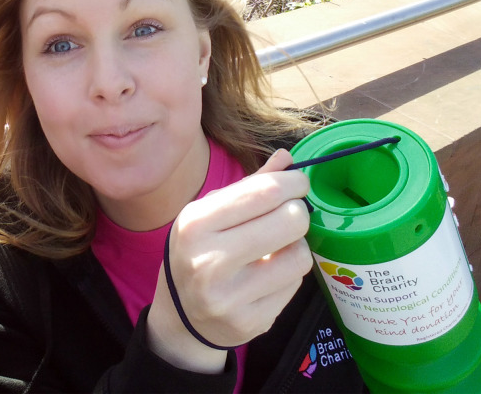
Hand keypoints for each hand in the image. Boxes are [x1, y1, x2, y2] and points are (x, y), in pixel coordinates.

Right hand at [146, 149, 312, 372]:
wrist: (180, 315)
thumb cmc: (199, 252)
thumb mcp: (210, 214)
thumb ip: (249, 187)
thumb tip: (286, 159)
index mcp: (196, 223)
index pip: (265, 191)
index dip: (293, 183)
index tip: (298, 184)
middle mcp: (208, 260)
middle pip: (290, 221)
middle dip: (298, 213)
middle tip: (291, 215)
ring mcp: (229, 296)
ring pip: (300, 256)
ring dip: (296, 247)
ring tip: (277, 249)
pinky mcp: (249, 321)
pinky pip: (295, 285)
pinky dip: (288, 275)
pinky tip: (268, 276)